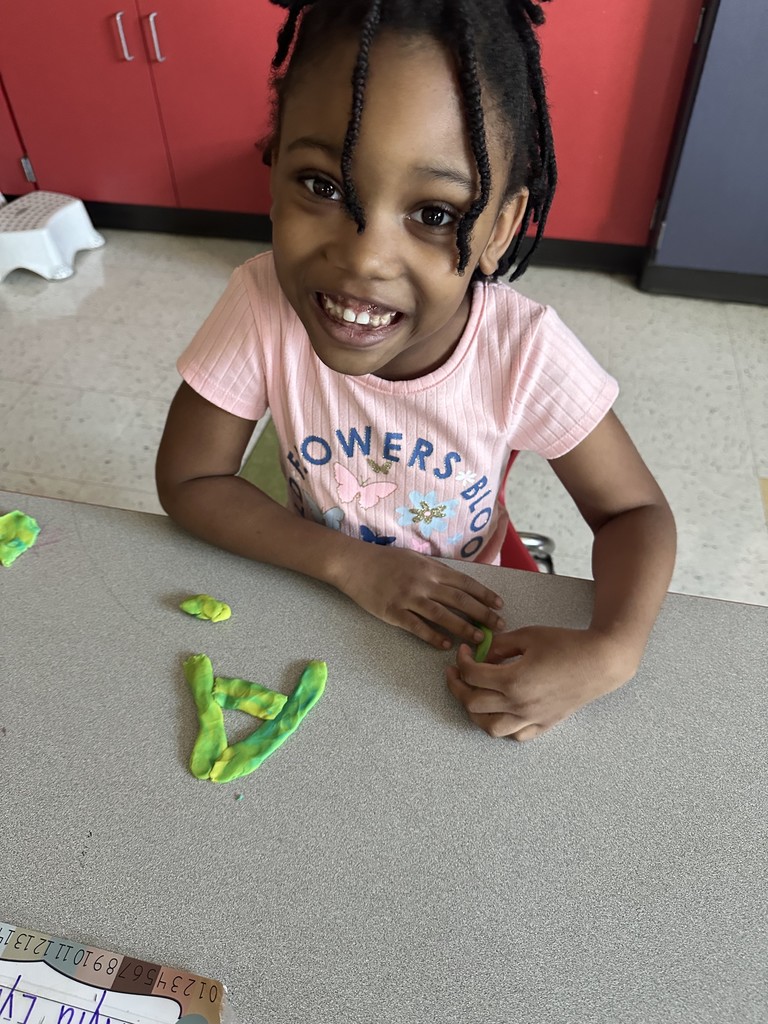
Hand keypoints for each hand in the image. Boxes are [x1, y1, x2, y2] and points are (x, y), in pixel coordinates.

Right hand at [336, 544, 504, 649]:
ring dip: (463, 627)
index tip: (499, 605)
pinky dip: (433, 636)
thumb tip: (457, 583)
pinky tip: (446, 644)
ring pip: (442, 615)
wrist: (354, 563)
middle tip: (498, 626)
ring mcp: (408, 598)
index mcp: (430, 568)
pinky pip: (417, 627)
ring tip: (479, 638)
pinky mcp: (393, 612)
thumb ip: (435, 570)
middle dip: (482, 613)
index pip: (465, 583)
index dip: (484, 595)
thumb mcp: (414, 558)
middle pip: (459, 600)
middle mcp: (423, 582)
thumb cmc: (385, 560)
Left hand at [446, 626, 633, 740]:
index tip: (464, 652)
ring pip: (490, 727)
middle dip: (460, 686)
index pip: (472, 675)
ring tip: (474, 696)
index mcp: (513, 680)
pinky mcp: (545, 723)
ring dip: (476, 712)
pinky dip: (503, 726)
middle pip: (473, 703)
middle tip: (459, 672)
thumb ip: (500, 645)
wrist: (601, 661)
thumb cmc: (567, 644)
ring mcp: (532, 717)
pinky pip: (516, 735)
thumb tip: (482, 651)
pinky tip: (501, 711)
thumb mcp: (529, 636)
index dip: (462, 661)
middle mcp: (519, 704)